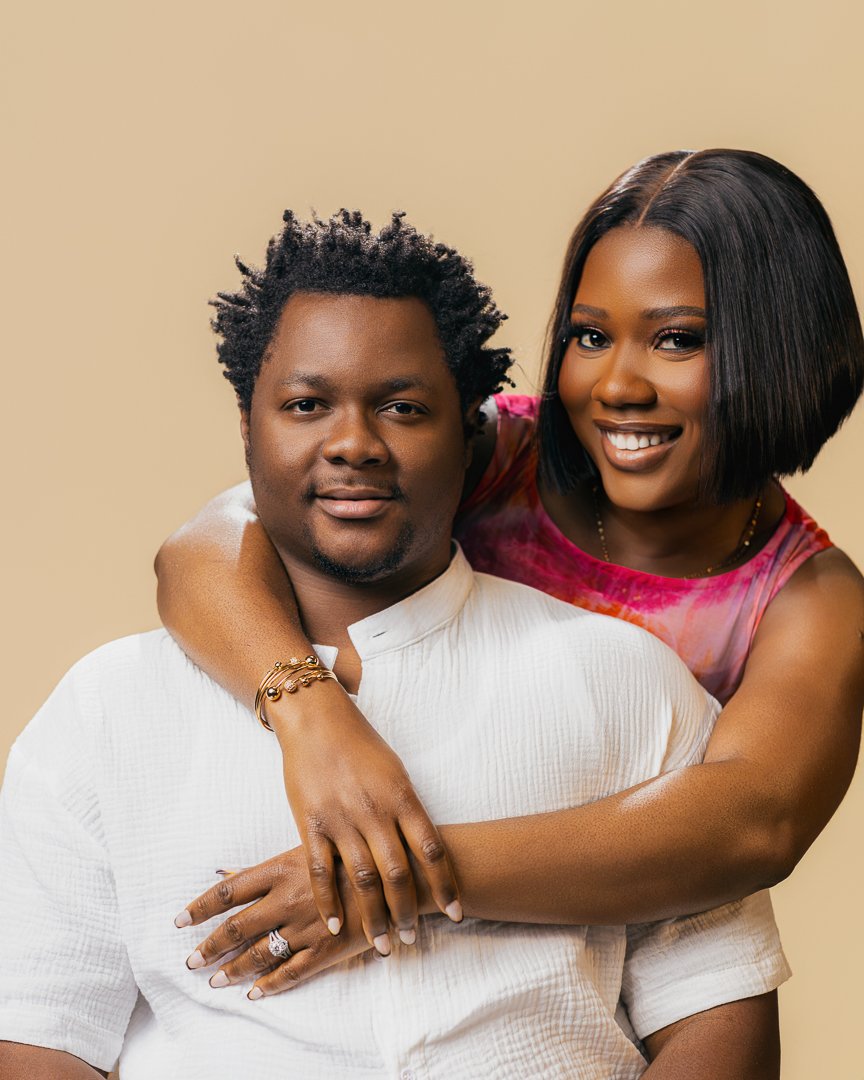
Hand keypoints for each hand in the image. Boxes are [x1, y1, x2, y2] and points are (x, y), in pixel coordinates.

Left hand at [176, 849, 370, 997]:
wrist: (395, 874)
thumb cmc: (350, 855)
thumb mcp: (306, 850)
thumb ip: (264, 868)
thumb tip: (225, 872)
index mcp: (280, 870)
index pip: (228, 892)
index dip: (201, 907)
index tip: (180, 920)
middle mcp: (287, 900)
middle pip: (238, 928)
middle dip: (210, 946)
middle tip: (191, 960)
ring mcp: (306, 928)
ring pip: (260, 954)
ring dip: (234, 969)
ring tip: (216, 980)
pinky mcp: (326, 950)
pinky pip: (292, 972)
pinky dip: (270, 984)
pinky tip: (255, 992)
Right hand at [267, 682, 461, 952]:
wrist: (316, 720)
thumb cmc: (361, 745)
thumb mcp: (395, 772)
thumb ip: (408, 811)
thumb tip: (425, 850)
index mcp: (401, 796)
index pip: (431, 850)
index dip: (445, 886)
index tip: (457, 913)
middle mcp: (374, 811)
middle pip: (398, 873)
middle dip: (408, 913)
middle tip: (413, 940)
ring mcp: (341, 819)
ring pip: (362, 880)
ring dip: (374, 918)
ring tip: (383, 944)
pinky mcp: (310, 824)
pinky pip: (320, 871)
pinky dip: (329, 902)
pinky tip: (336, 926)